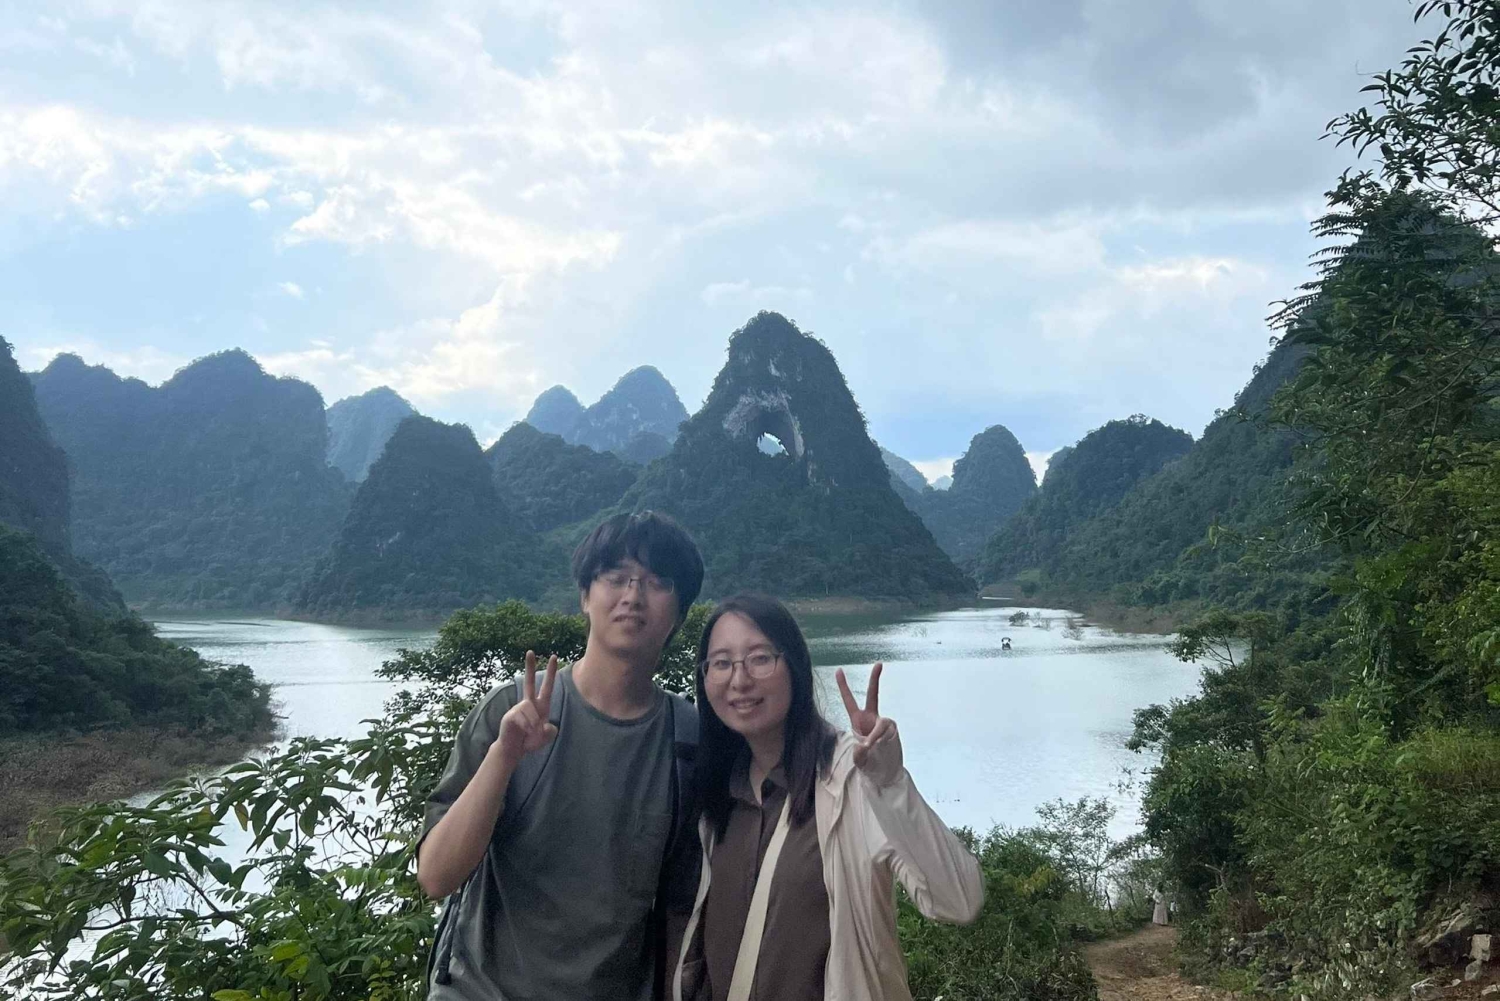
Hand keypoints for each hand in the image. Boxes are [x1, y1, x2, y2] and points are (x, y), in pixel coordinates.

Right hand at [495, 651, 558, 765]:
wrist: (513, 750)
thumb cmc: (529, 741)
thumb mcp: (545, 738)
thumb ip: (550, 732)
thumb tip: (545, 725)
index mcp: (540, 706)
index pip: (547, 686)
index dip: (550, 673)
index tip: (554, 656)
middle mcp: (528, 704)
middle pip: (529, 682)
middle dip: (529, 667)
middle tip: (530, 651)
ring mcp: (518, 708)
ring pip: (530, 709)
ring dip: (533, 724)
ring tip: (530, 733)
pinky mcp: (510, 715)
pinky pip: (522, 718)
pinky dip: (527, 727)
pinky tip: (523, 732)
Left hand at [836, 662, 899, 772]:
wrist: (886, 773)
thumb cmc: (869, 764)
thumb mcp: (859, 761)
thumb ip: (859, 754)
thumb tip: (865, 745)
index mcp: (858, 721)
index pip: (849, 701)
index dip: (844, 686)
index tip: (838, 670)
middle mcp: (872, 718)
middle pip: (874, 695)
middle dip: (875, 679)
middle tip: (879, 663)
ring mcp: (884, 723)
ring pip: (882, 724)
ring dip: (876, 735)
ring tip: (871, 747)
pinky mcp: (894, 731)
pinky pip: (887, 733)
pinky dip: (882, 741)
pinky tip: (879, 749)